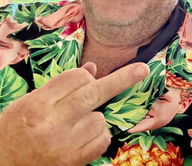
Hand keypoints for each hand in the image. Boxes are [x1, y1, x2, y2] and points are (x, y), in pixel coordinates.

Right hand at [0, 62, 148, 165]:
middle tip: (143, 69)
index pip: (76, 78)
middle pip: (94, 93)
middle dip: (122, 79)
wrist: (5, 164)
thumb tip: (92, 69)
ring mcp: (65, 143)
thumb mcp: (30, 102)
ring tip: (73, 127)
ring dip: (94, 118)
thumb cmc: (17, 129)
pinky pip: (103, 138)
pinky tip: (81, 139)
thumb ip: (60, 86)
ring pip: (100, 117)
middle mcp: (52, 123)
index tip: (86, 79)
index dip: (84, 77)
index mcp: (38, 104)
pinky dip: (99, 136)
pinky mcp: (75, 160)